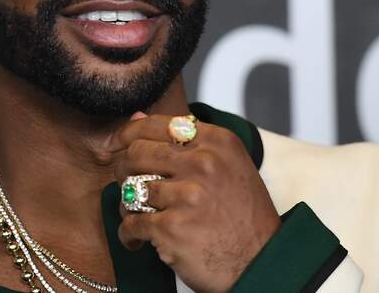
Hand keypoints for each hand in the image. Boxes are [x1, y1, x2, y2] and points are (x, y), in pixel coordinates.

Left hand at [106, 112, 282, 292]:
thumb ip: (186, 140)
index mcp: (217, 142)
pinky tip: (137, 240)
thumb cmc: (243, 214)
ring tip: (138, 216)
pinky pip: (130, 223)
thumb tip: (137, 116)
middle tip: (128, 185)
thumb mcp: (228, 165)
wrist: (261, 262)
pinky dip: (128, 234)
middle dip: (123, 170)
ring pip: (130, 189)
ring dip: (127, 206)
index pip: (157, 124)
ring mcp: (187, 196)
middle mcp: (203, 163)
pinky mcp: (172, 228)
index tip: (118, 144)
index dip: (129, 133)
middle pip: (137, 153)